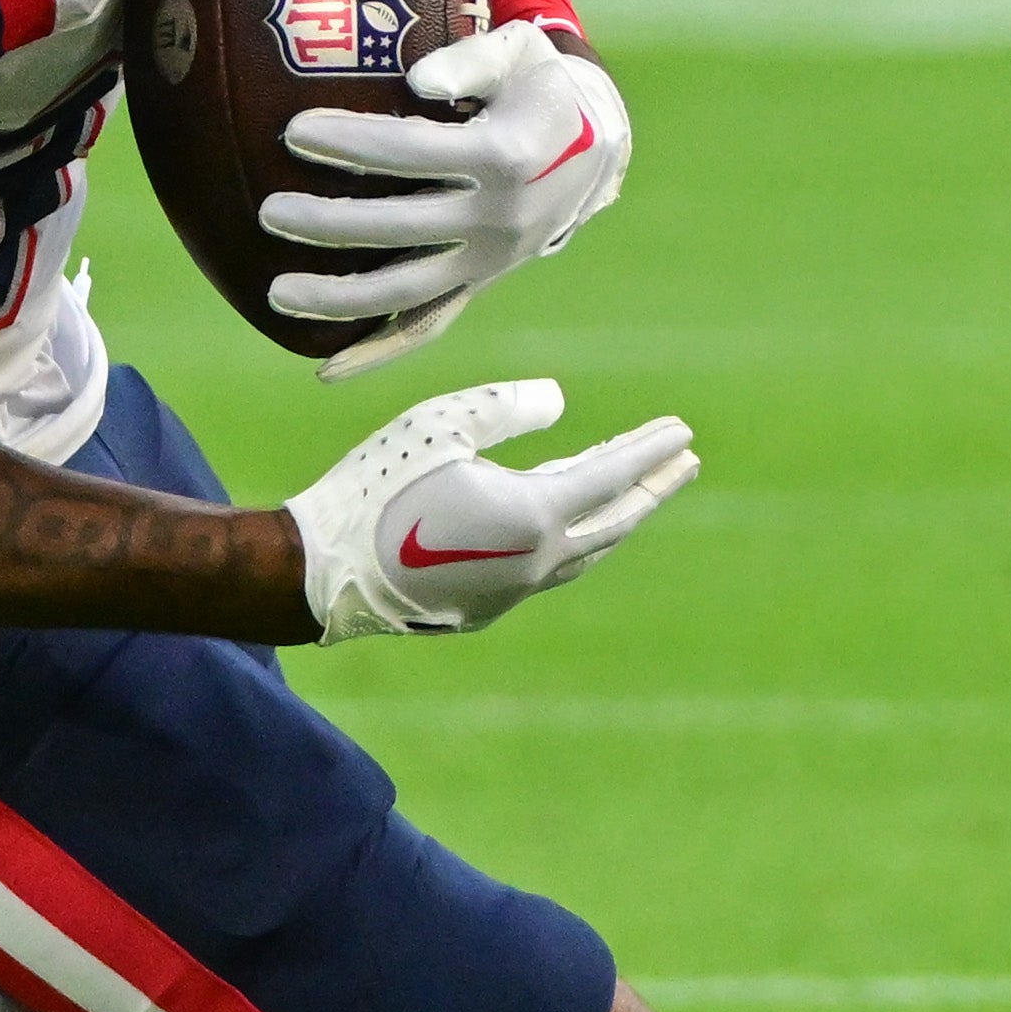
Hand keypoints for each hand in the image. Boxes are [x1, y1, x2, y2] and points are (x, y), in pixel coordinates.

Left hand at [264, 22, 630, 382]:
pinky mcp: (480, 281)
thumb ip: (471, 59)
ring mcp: (490, 260)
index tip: (294, 132)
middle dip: (331, 223)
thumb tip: (418, 80)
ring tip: (278, 293)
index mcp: (506, 156)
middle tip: (270, 212)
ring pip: (410, 291)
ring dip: (342, 298)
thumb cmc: (539, 86)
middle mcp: (500, 218)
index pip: (413, 152)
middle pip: (402, 229)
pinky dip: (380, 351)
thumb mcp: (520, 52)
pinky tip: (327, 369)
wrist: (597, 145)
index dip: (353, 143)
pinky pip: (429, 324)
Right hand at [286, 378, 695, 641]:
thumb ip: (507, 407)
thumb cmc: (379, 485)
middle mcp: (539, 560)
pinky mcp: (487, 608)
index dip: (649, 450)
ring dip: (615, 518)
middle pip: (616, 520)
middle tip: (686, 462)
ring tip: (632, 494)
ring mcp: (515, 591)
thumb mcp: (441, 423)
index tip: (682, 432)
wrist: (325, 570)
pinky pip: (547, 569)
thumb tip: (561, 403)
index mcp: (535, 513)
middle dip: (653, 487)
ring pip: (585, 552)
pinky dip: (569, 538)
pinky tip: (558, 526)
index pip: (612, 476)